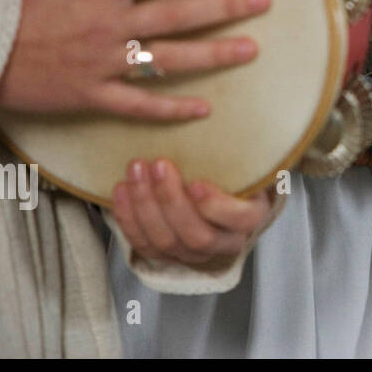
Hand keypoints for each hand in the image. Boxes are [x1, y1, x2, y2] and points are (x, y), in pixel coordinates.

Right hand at [0, 0, 270, 119]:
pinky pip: (139, 105)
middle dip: (225, 6)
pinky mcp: (92, 95)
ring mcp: (105, 63)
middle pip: (179, 14)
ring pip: (169, 60)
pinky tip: (203, 107)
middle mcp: (111, 25)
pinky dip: (171, 109)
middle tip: (264, 0)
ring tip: (250, 48)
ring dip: (212, 54)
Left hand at [111, 159, 274, 265]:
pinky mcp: (165, 255)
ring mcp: (192, 254)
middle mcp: (224, 243)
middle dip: (171, 201)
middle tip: (159, 165)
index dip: (215, 205)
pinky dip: (128, 217)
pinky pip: (142, 243)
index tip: (196, 182)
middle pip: (197, 236)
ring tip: (136, 170)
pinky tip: (121, 189)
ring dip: (145, 205)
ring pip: (165, 241)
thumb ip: (241, 149)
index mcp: (250, 218)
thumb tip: (225, 116)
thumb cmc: (230, 169)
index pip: (239, 219)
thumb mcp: (245, 158)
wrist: (214, 189)